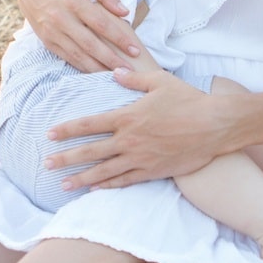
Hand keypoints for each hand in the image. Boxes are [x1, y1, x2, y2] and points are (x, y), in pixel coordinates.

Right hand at [18, 0, 138, 72]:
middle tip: (129, 70)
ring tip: (117, 76)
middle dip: (111, 59)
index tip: (134, 50)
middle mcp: (61, 18)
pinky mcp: (48, 42)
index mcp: (73, 1)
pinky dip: (83, 67)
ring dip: (98, 68)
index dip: (119, 38)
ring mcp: (53, 32)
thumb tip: (124, 12)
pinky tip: (97, 73)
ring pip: (78, 55)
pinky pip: (68, 58)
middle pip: (90, 44)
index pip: (101, 23)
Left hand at [44, 69, 227, 188]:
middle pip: (91, 151)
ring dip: (81, 178)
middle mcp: (130, 139)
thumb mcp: (159, 81)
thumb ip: (134, 78)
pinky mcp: (154, 171)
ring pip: (104, 171)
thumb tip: (115, 73)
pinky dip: (108, 186)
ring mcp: (141, 158)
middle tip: (47, 164)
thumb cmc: (188, 100)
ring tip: (63, 185)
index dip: (68, 130)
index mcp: (128, 116)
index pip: (90, 124)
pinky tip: (94, 189)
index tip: (50, 135)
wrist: (215, 125)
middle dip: (66, 158)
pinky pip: (126, 181)